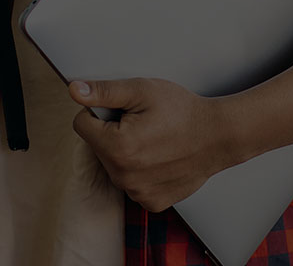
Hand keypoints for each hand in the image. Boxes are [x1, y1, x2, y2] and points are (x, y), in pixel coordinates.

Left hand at [68, 77, 230, 214]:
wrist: (217, 136)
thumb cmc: (182, 110)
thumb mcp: (141, 90)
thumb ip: (104, 91)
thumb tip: (75, 90)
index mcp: (117, 148)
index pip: (82, 124)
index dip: (99, 111)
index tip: (123, 110)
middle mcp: (124, 177)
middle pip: (98, 146)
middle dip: (112, 132)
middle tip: (142, 122)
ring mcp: (138, 193)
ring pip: (113, 166)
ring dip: (125, 152)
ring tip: (153, 139)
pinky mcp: (151, 202)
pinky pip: (132, 182)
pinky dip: (140, 170)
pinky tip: (159, 157)